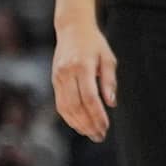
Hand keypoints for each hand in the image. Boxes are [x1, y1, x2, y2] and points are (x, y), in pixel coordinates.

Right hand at [52, 20, 117, 142]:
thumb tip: (111, 104)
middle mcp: (67, 73)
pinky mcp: (54, 80)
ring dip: (78, 123)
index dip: (97, 115)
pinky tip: (79, 124)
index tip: (106, 127)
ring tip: (91, 133)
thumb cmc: (94, 44)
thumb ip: (109, 81)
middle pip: (76, 106)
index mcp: (82, 67)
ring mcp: (58, 77)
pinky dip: (69, 117)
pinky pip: (60, 103)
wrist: (72, 29)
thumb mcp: (108, 58)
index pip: (89, 98)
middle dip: (88, 124)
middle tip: (100, 136)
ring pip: (65, 107)